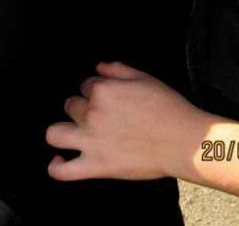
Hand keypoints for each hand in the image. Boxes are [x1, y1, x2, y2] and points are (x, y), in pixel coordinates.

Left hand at [45, 61, 204, 181]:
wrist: (183, 141)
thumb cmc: (167, 108)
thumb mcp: (144, 78)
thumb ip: (117, 69)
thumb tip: (98, 67)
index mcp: (103, 90)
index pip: (86, 85)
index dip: (96, 90)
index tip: (108, 99)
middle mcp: (91, 114)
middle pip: (70, 105)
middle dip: (81, 107)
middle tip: (99, 116)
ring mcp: (90, 141)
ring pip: (55, 133)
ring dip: (62, 130)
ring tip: (73, 132)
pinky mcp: (95, 166)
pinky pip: (63, 171)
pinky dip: (56, 167)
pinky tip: (58, 160)